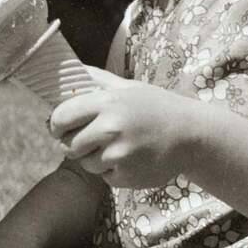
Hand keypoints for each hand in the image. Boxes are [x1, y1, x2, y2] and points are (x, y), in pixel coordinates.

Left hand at [49, 69, 197, 188]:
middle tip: (92, 139)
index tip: (61, 127)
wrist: (191, 135)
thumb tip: (67, 71)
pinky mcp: (126, 176)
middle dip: (75, 144)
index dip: (56, 125)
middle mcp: (110, 129)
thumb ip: (95, 80)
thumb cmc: (156, 107)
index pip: (60, 117)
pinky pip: (104, 176)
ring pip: (85, 163)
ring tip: (117, 147)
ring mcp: (119, 155)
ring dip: (94, 159)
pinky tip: (130, 159)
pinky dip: (112, 171)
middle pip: (69, 145)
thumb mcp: (127, 87)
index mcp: (107, 103)